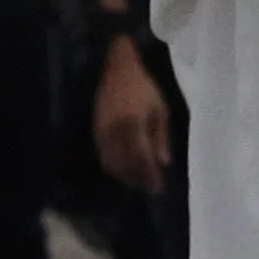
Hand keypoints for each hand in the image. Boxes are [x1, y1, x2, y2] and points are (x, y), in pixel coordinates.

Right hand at [91, 44, 176, 194]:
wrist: (116, 69)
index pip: (141, 159)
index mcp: (133, 124)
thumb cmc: (143, 87)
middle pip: (125, 165)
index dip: (150, 175)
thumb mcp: (160, 109)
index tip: (160, 187)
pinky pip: (103, 157)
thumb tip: (164, 163)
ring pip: (112, 164)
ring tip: (140, 183)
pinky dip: (115, 168)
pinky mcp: (95, 132)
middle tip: (151, 189)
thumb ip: (161, 138)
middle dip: (138, 180)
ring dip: (126, 177)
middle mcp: (115, 132)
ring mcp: (102, 132)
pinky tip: (125, 171)